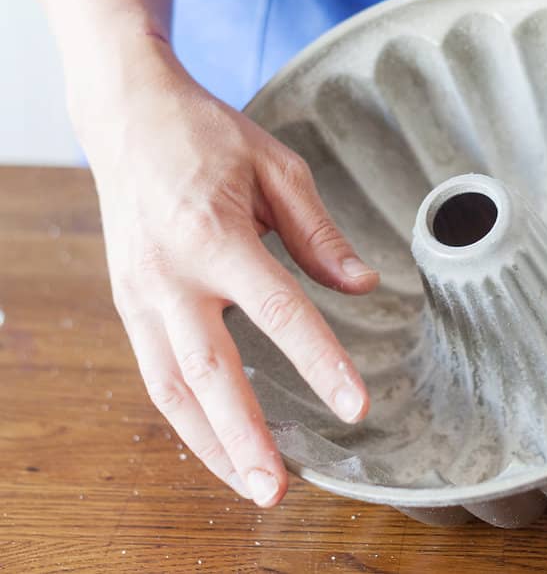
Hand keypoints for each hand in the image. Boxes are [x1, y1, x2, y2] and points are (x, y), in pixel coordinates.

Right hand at [75, 36, 378, 506]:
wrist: (126, 115)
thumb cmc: (205, 136)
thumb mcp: (277, 169)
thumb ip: (318, 235)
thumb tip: (362, 288)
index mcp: (213, 235)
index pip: (279, 312)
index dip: (320, 363)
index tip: (354, 406)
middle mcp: (168, 274)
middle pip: (208, 372)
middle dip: (243, 438)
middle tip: (278, 488)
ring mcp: (139, 292)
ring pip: (170, 387)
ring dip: (209, 442)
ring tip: (251, 484)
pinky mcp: (127, 301)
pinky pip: (153, 372)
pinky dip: (184, 415)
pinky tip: (215, 440)